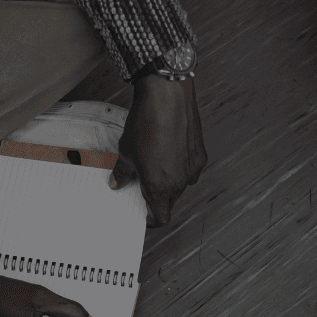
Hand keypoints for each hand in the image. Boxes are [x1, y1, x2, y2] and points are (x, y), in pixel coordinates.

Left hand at [111, 75, 206, 226]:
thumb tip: (116, 183)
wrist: (167, 96)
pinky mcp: (200, 157)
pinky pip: (190, 171)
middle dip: (158, 196)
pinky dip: (180, 166)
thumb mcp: (126, 150)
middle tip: (145, 183)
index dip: (152, 220)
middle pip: (169, 202)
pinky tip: (170, 150)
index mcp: (159, 187)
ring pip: (180, 186)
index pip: (161, 218)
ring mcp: (192, 171)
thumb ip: (122, 172)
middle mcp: (179, 183)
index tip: (145, 215)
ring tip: (157, 162)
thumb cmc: (147, 121)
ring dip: (169, 181)